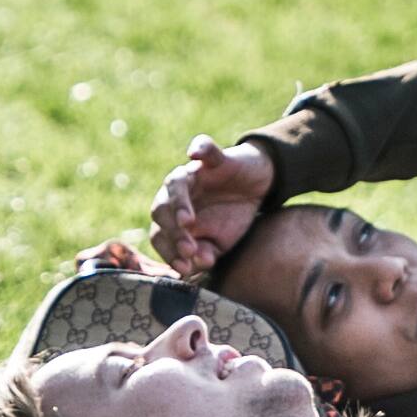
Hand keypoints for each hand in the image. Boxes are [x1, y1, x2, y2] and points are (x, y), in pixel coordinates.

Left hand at [149, 139, 275, 278]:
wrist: (257, 187)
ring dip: (178, 202)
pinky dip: (199, 149)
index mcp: (173, 218)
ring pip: (174, 184)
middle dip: (172, 233)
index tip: (184, 268)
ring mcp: (192, 173)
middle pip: (159, 210)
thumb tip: (200, 263)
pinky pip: (203, 148)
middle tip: (188, 249)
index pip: (160, 235)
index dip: (169, 252)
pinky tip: (195, 155)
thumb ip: (207, 254)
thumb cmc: (232, 217)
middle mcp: (176, 195)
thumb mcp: (221, 243)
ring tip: (187, 222)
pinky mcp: (212, 157)